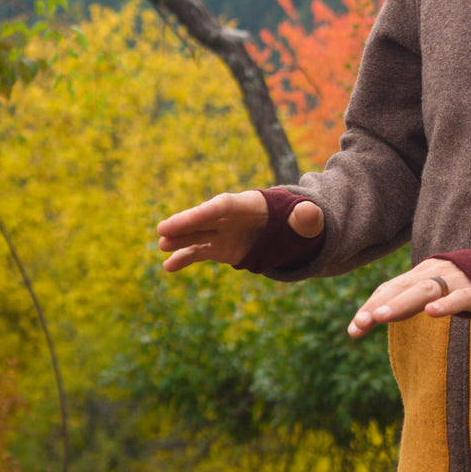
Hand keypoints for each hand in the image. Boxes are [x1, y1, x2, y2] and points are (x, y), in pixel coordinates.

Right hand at [156, 191, 323, 271]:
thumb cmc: (296, 220)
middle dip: (185, 223)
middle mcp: (230, 216)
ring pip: (197, 235)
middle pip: (204, 218)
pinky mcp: (220, 247)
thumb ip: (306, 217)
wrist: (288, 230)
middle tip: (163, 230)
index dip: (205, 211)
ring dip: (179, 240)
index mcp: (249, 205)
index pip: (224, 205)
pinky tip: (168, 266)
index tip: (189, 217)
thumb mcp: (306, 220)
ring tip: (161, 245)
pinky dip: (183, 259)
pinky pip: (198, 252)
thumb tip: (309, 214)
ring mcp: (223, 232)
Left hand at [348, 257, 470, 337]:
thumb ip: (407, 300)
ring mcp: (456, 280)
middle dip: (379, 305)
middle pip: (402, 288)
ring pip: (425, 290)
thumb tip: (374, 315)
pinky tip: (432, 313)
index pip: (390, 288)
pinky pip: (461, 297)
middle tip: (360, 324)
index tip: (353, 331)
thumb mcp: (433, 289)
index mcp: (421, 273)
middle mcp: (435, 273)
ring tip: (381, 317)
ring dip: (401, 303)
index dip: (370, 307)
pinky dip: (446, 304)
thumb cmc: (462, 284)